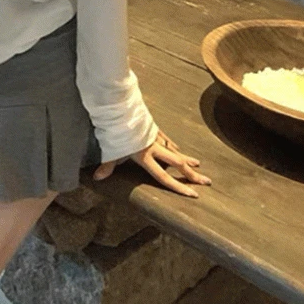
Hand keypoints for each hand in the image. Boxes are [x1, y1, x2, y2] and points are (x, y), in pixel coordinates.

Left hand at [91, 129, 211, 197]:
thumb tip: (97, 178)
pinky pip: (166, 139)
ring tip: (198, 165)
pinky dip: (172, 145)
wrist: (120, 109)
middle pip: (177, 163)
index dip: (179, 187)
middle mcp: (154, 148)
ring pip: (174, 150)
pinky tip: (177, 149)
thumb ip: (107, 166)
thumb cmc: (115, 131)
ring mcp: (155, 137)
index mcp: (146, 156)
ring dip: (186, 159)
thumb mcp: (111, 150)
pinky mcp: (152, 128)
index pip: (164, 177)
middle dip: (191, 173)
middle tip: (206, 181)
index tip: (194, 194)